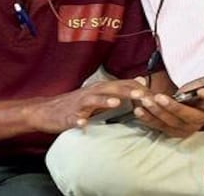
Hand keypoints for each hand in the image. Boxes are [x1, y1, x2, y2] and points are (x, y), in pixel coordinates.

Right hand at [24, 79, 149, 133]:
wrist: (47, 110)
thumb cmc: (77, 104)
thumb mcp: (100, 94)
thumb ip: (121, 87)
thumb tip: (141, 80)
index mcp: (101, 89)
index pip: (124, 85)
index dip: (140, 90)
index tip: (155, 96)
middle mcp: (91, 92)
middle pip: (111, 89)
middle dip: (128, 92)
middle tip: (144, 96)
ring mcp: (79, 104)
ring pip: (93, 100)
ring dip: (104, 101)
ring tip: (116, 103)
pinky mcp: (68, 116)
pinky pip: (73, 118)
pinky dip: (78, 120)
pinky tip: (83, 124)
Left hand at [132, 84, 203, 137]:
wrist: (185, 100)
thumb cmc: (194, 88)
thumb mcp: (201, 81)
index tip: (201, 90)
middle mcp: (202, 119)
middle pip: (190, 116)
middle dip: (174, 107)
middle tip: (159, 97)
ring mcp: (187, 127)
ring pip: (172, 122)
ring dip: (157, 111)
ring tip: (145, 101)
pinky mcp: (173, 131)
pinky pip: (160, 126)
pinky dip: (148, 118)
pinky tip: (139, 110)